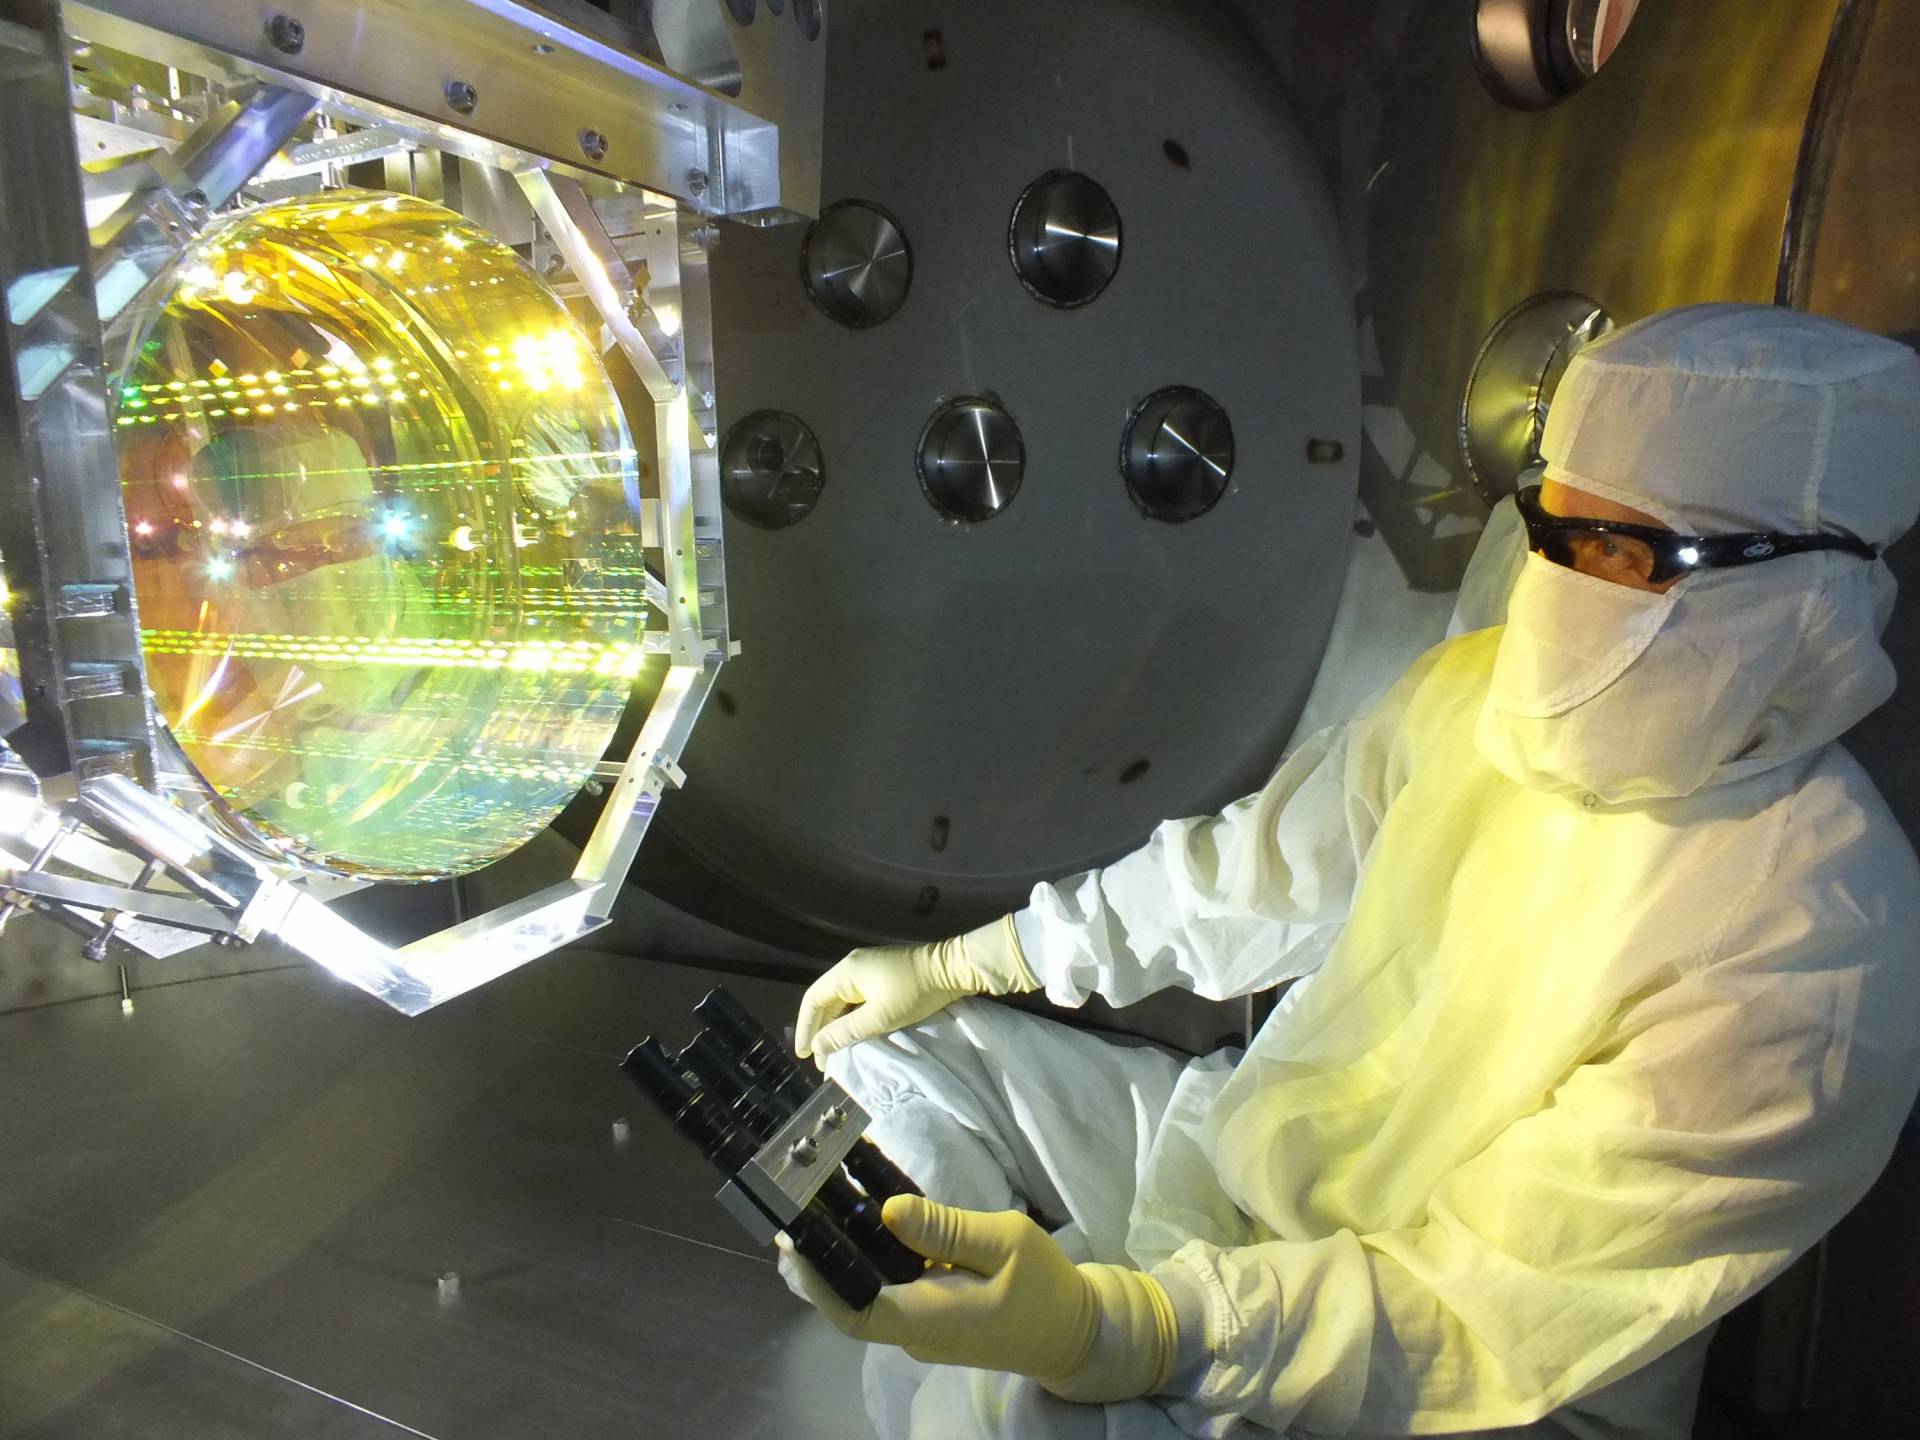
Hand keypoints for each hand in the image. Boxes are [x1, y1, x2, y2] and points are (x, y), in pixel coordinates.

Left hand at [776, 1194, 1175, 1403]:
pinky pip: (890, 1288)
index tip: (794, 1242)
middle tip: (798, 1206)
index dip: (818, 1281)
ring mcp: (921, 1326)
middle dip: (822, 1259)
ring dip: (845, 1255)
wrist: (1075, 1331)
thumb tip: (889, 1210)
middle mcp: (914, 1331)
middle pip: (852, 1300)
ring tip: (822, 1203)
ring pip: (869, 1292)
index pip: (855, 1312)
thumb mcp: (1004, 1243)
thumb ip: (946, 1229)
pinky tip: (869, 1218)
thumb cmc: (1044, 1286)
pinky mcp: (931, 1315)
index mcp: (930, 1319)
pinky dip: (874, 1257)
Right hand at [794, 917, 1037, 1064]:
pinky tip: (855, 1035)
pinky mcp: (883, 974)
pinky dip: (852, 1017)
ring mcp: (869, 968)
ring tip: (836, 1053)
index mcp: (846, 972)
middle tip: (823, 1061)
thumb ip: (845, 1032)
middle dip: (821, 1031)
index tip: (805, 1054)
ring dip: (837, 1026)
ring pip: (842, 1000)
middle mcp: (852, 966)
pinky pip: (857, 998)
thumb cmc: (914, 993)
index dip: (805, 1028)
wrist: (953, 969)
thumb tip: (819, 1046)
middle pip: (826, 1000)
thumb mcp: (879, 1018)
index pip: (813, 1000)